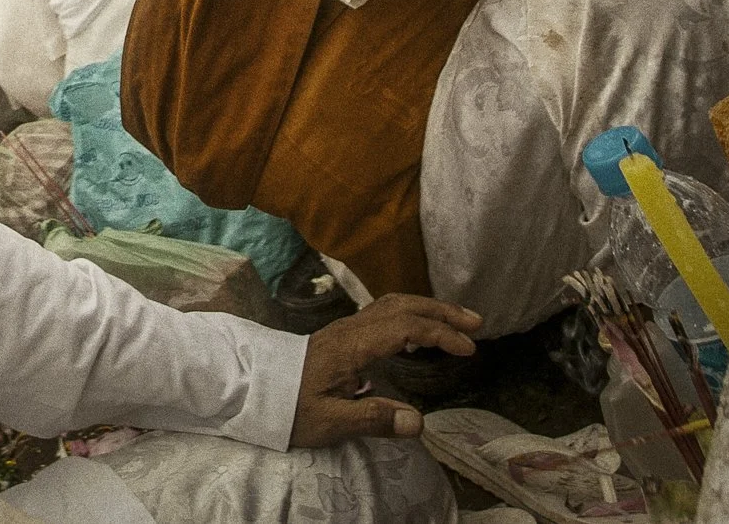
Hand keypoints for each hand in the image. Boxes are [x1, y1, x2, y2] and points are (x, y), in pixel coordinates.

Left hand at [290, 295, 481, 446]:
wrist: (252, 391)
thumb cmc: (288, 407)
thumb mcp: (328, 422)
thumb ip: (372, 419)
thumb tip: (418, 422)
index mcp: (350, 346)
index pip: (403, 327)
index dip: (439, 333)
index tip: (467, 349)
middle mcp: (350, 329)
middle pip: (402, 306)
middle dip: (441, 312)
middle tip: (476, 324)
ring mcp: (345, 329)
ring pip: (392, 305)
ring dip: (427, 309)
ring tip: (457, 323)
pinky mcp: (343, 336)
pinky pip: (383, 313)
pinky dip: (410, 315)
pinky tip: (419, 334)